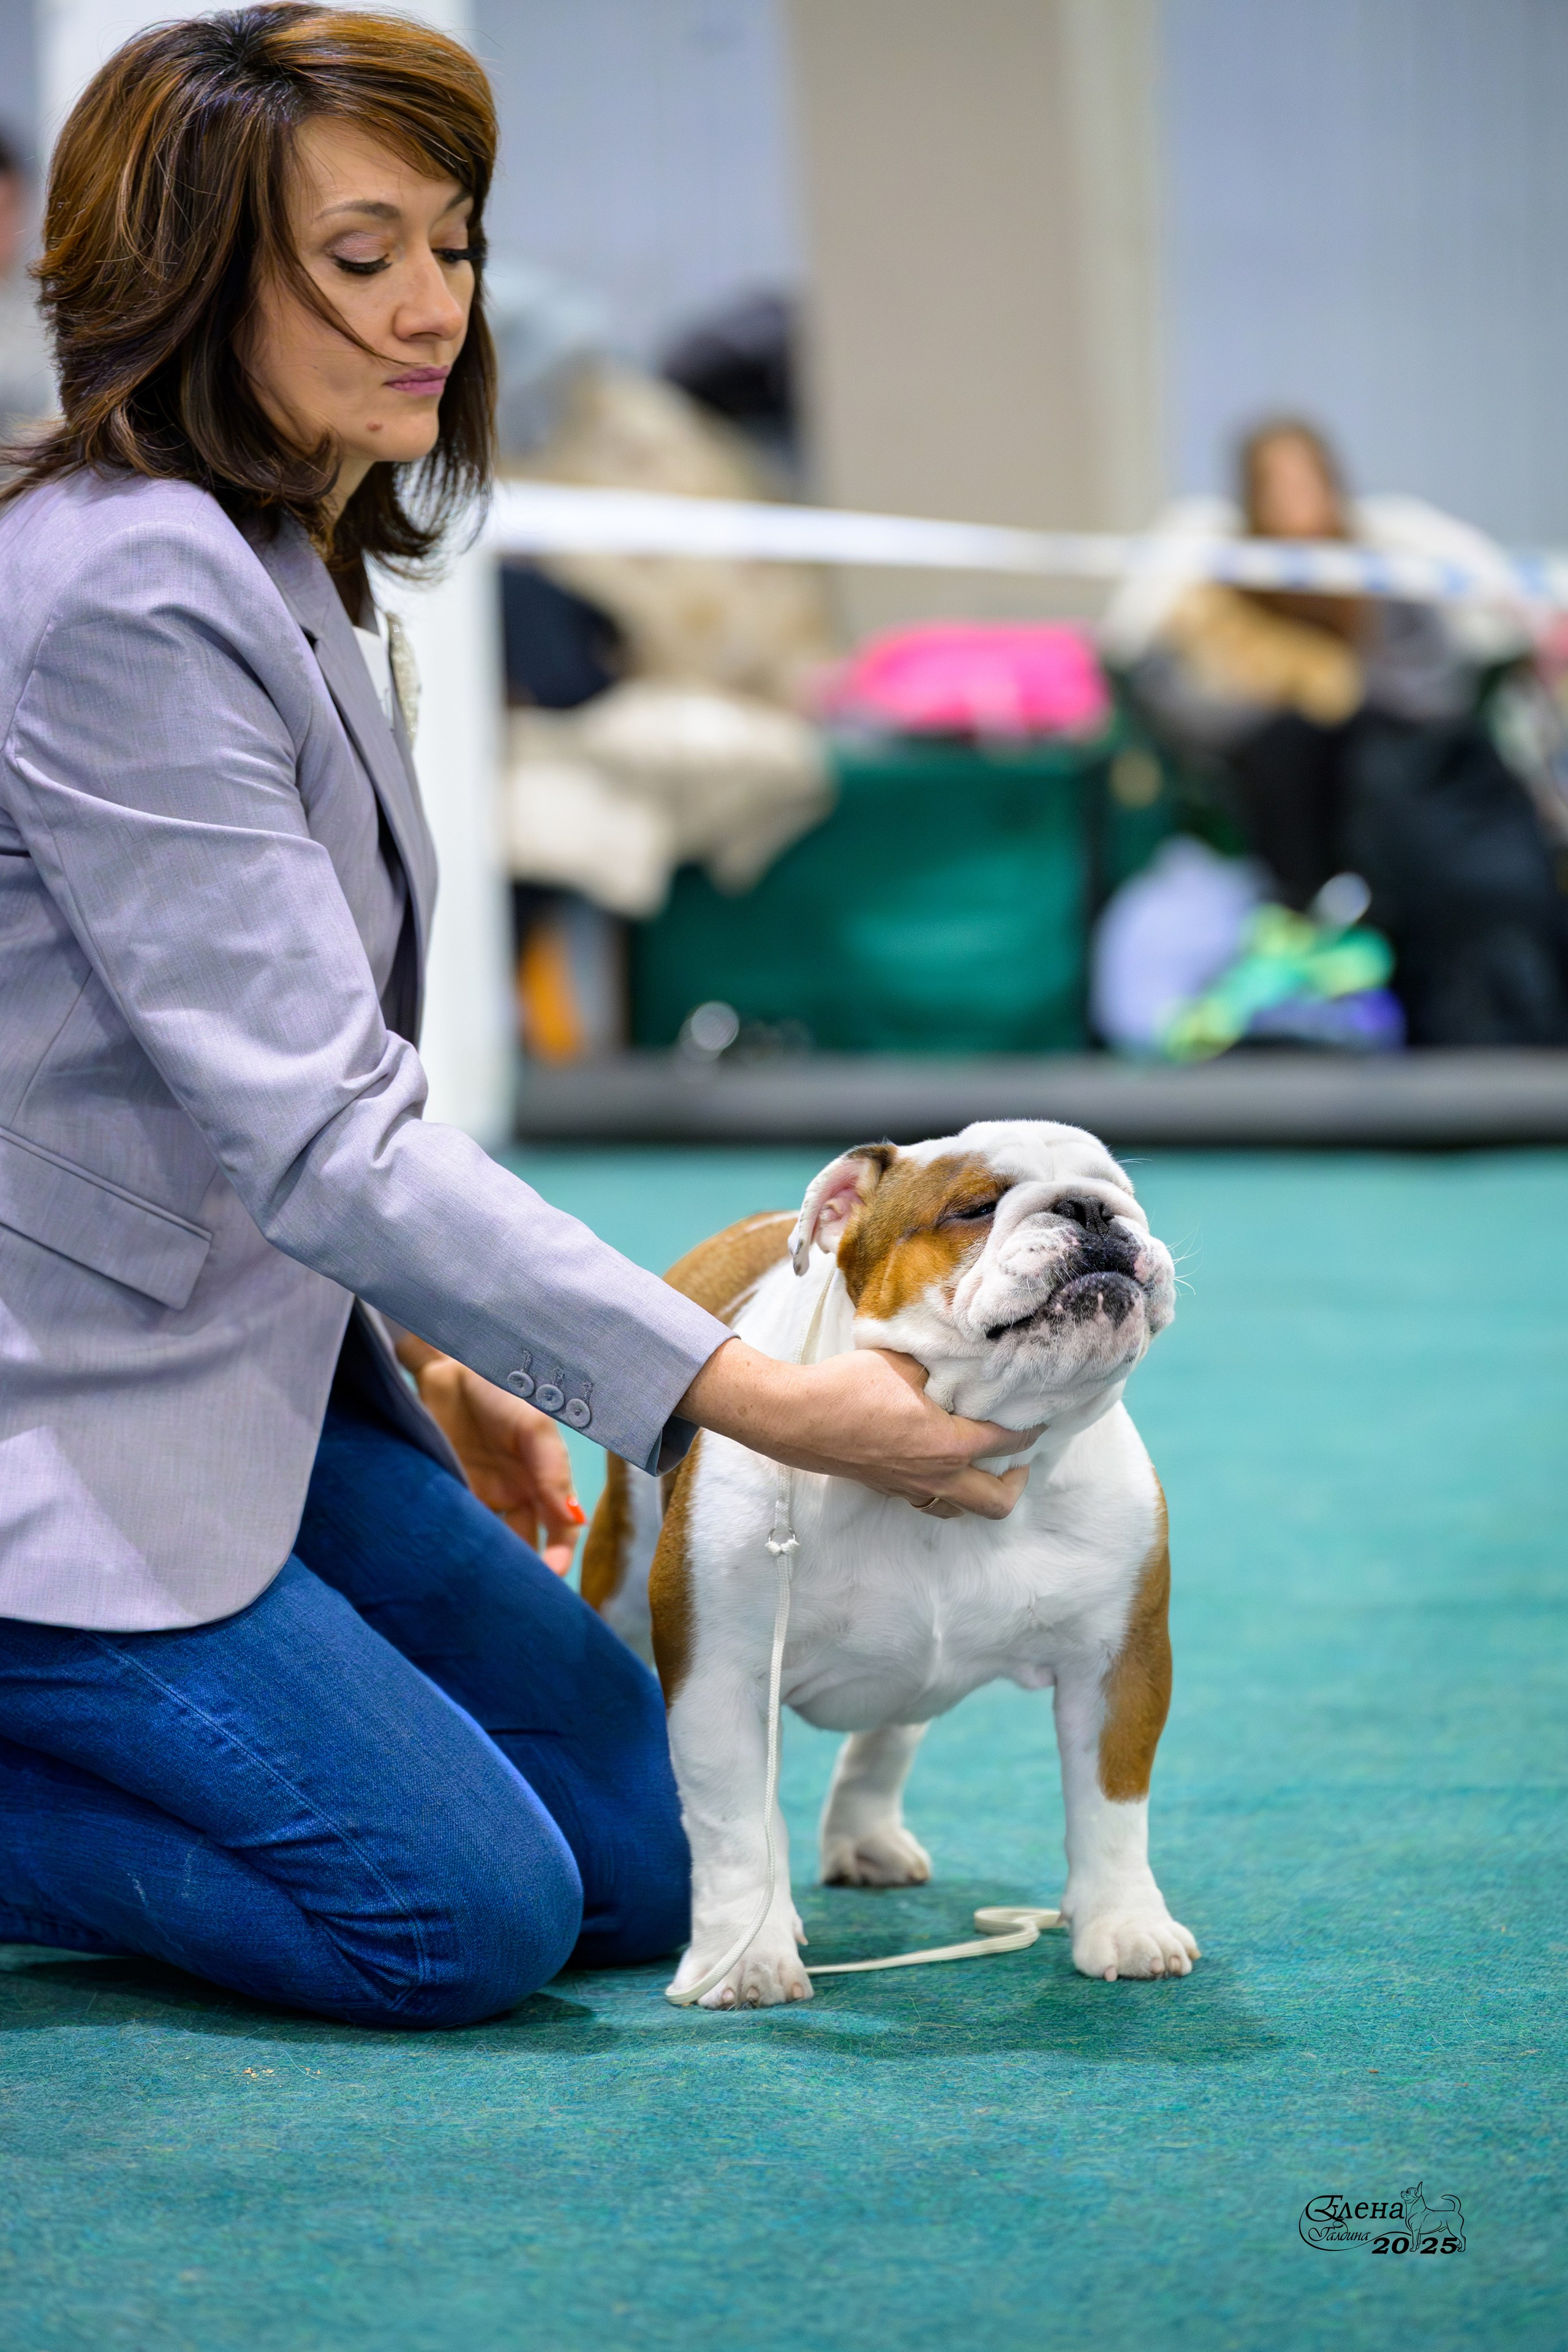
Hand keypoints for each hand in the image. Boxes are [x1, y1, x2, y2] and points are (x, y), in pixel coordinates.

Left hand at [410, 1354, 586, 1574]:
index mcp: (541, 1482)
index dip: (559, 1556)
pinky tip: (445, 1557)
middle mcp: (510, 1495)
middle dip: (521, 1572)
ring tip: (477, 1583)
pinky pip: (448, 1525)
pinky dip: (449, 1543)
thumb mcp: (534, 1426)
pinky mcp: (440, 1491)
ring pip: (484, 1542)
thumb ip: (552, 1472)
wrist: (448, 1362)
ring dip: (484, 1562)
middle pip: (521, 1545)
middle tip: (511, 1595)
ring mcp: (474, 1495)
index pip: (560, 1530)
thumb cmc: (500, 1388)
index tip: (551, 1578)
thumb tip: (571, 1519)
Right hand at [677, 1339, 1038, 1519]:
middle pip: (996, 1502)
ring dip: (978, 1491)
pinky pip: (930, 1502)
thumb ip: (939, 1365)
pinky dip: (945, 1490)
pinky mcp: (887, 1489)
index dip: (1031, 1429)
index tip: (1040, 1415)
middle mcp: (935, 1476)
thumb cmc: (847, 1388)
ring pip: (961, 1509)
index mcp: (948, 1444)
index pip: (1007, 1443)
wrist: (796, 1418)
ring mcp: (910, 1488)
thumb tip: (961, 1357)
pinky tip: (938, 1461)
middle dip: (1016, 1483)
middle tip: (1020, 1460)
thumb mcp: (903, 1363)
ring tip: (982, 1464)